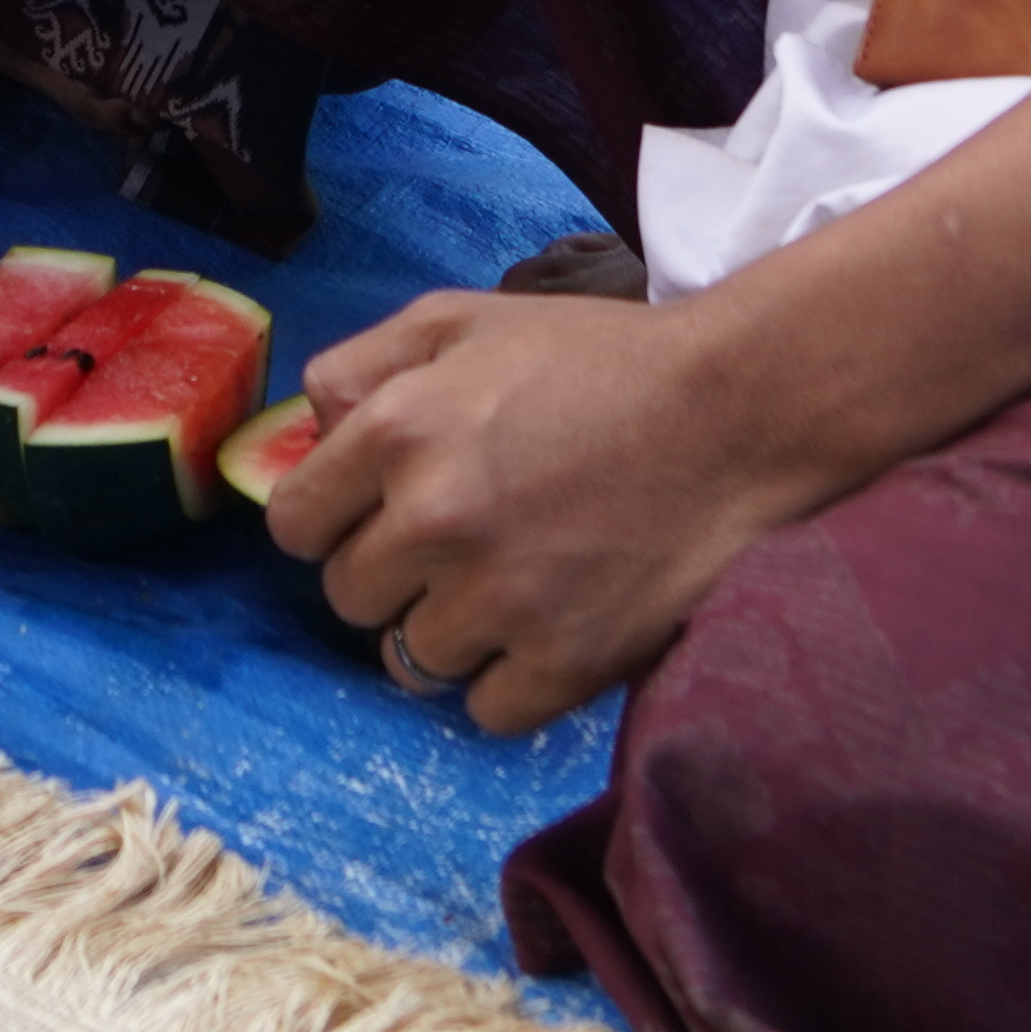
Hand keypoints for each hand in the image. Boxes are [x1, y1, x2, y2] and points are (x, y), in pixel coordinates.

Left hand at [262, 291, 849, 736]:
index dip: (330, 520)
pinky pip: (485, 711)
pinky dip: (508, 683)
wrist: (738, 415)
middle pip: (349, 597)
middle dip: (391, 573)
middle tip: (457, 544)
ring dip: (449, 631)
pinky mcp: (564, 662)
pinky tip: (545, 630)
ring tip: (511, 582)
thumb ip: (360, 367)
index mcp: (397, 431)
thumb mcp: (461, 320)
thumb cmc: (596, 360)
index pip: (293, 525)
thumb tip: (307, 434)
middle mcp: (434, 520)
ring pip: (412, 660)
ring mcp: (499, 599)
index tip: (374, 516)